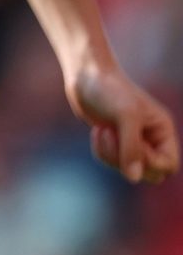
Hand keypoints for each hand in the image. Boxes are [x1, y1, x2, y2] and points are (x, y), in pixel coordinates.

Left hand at [70, 61, 179, 184]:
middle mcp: (151, 139)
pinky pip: (111, 162)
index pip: (168, 165)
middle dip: (128, 160)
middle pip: (150, 172)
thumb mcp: (125, 116)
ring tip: (103, 131)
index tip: (131, 143)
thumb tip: (133, 178)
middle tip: (114, 137)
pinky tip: (97, 131)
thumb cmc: (110, 91)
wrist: (85, 77)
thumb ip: (132, 147)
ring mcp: (132, 142)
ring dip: (112, 155)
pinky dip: (102, 151)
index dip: (150, 162)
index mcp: (163, 131)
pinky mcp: (113, 142)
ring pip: (128, 170)